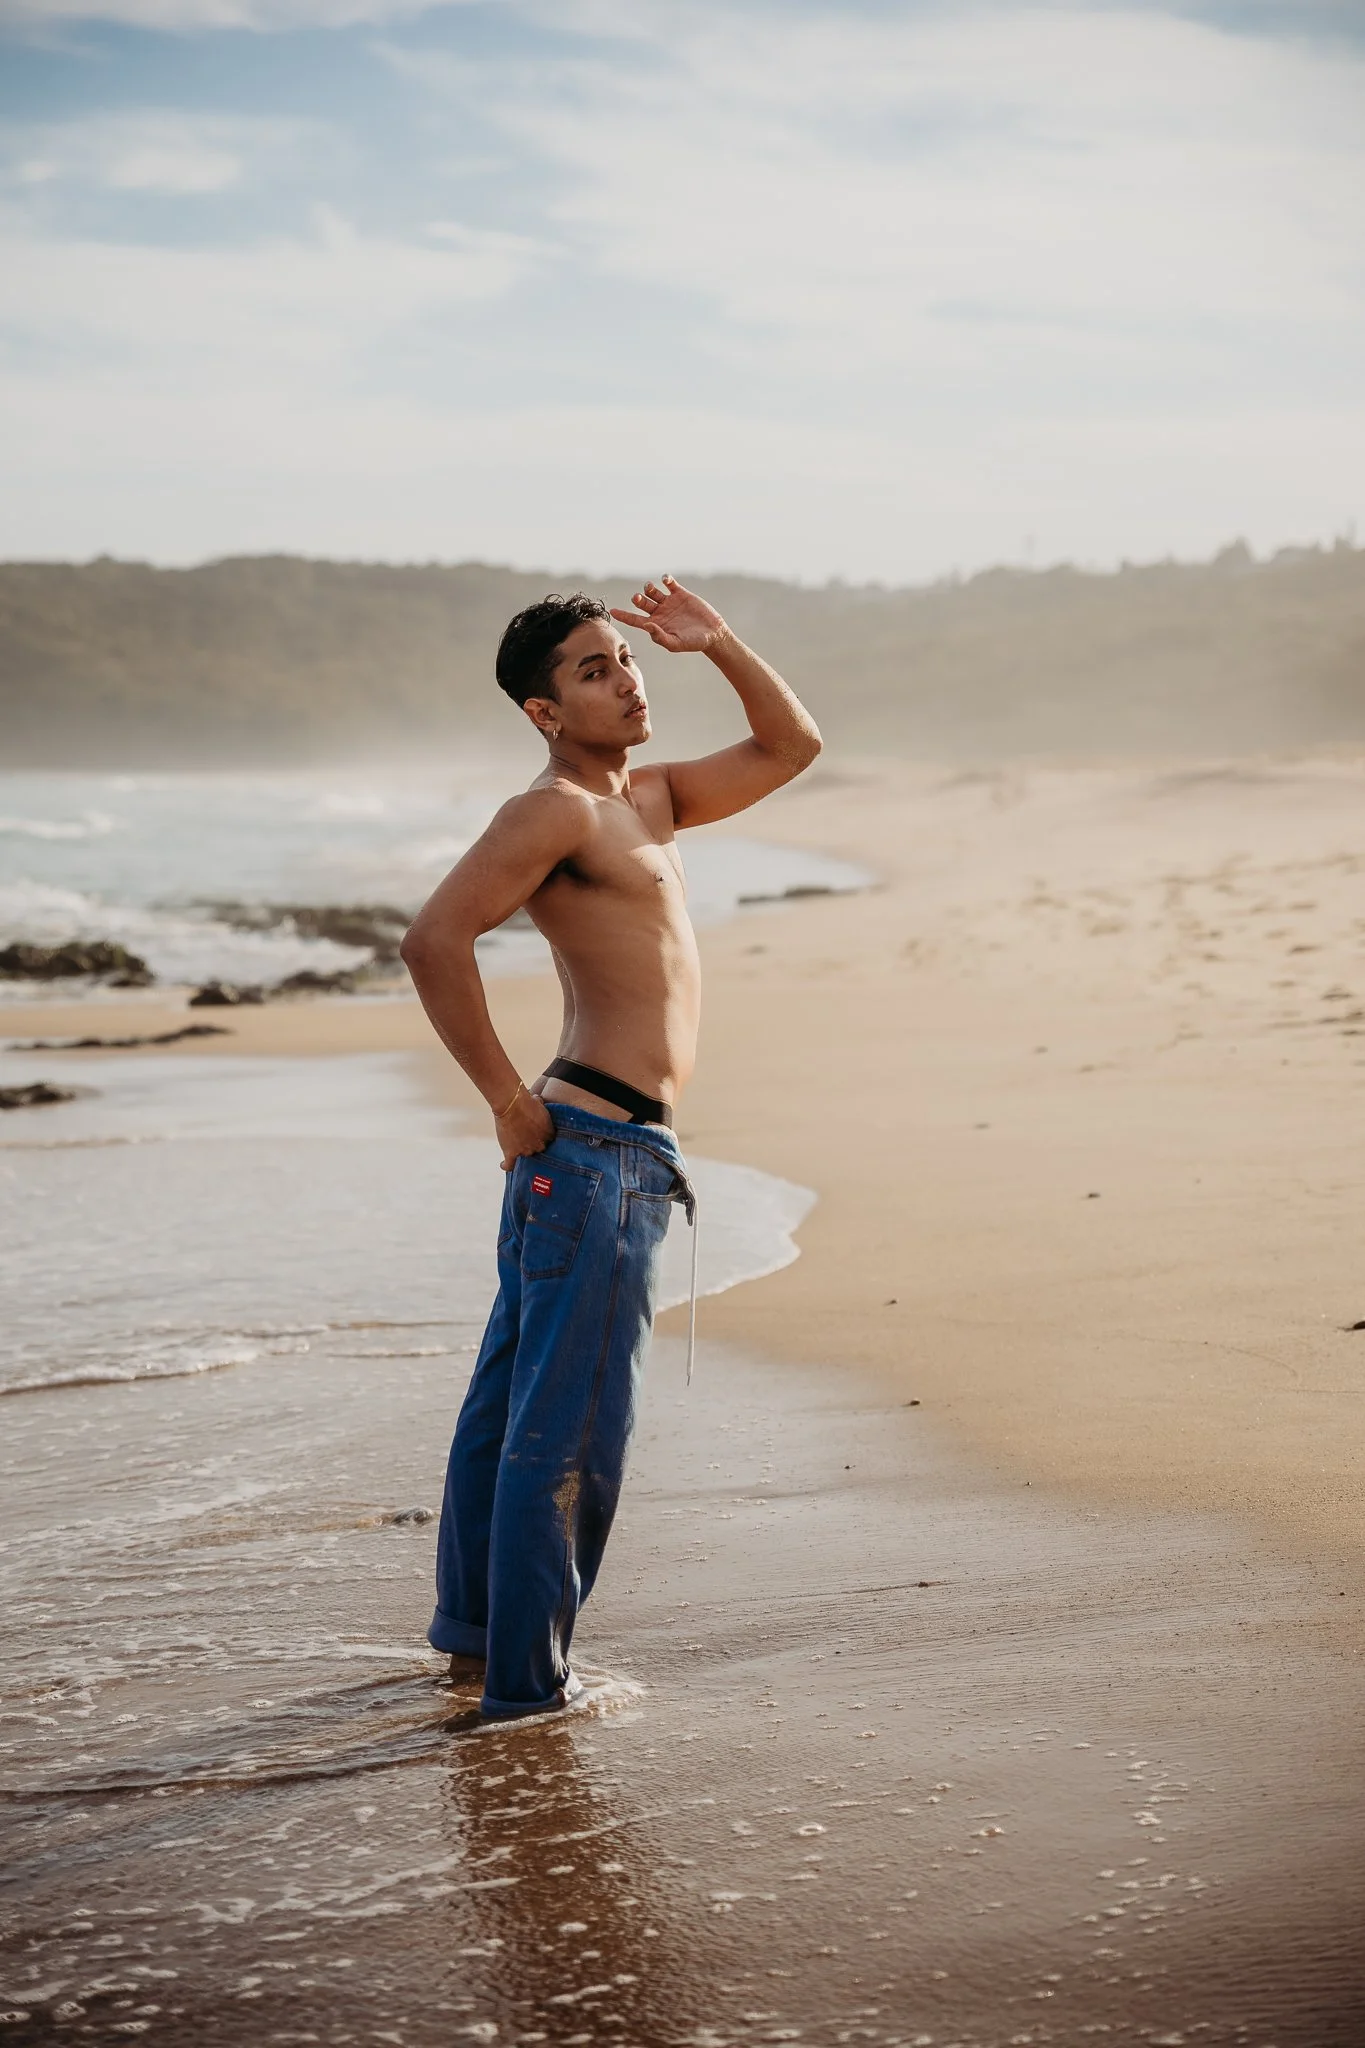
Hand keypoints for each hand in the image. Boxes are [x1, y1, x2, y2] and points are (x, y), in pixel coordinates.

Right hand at [495, 1086, 553, 1169]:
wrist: (512, 1105)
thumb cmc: (526, 1101)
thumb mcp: (539, 1104)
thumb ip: (541, 1109)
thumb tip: (539, 1101)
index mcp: (549, 1134)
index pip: (550, 1142)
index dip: (542, 1138)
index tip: (538, 1136)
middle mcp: (540, 1145)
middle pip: (538, 1150)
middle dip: (532, 1145)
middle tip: (525, 1140)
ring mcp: (526, 1151)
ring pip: (525, 1156)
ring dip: (520, 1153)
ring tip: (515, 1148)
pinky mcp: (511, 1154)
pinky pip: (510, 1165)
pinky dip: (507, 1166)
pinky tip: (504, 1165)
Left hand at [610, 574, 727, 653]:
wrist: (712, 634)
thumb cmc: (693, 643)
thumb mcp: (675, 643)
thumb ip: (660, 636)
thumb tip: (646, 625)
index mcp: (655, 625)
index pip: (635, 620)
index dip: (623, 615)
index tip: (612, 611)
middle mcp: (660, 612)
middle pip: (642, 603)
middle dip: (638, 599)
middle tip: (638, 598)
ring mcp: (669, 602)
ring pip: (653, 591)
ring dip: (648, 588)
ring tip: (649, 587)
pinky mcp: (681, 594)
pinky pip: (669, 583)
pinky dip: (666, 579)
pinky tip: (666, 580)